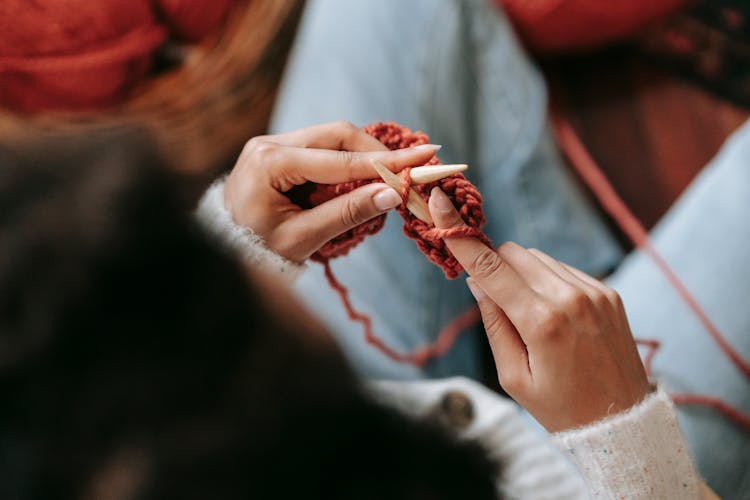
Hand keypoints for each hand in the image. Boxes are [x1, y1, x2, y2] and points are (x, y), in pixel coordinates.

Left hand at [224, 121, 438, 261]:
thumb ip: (347, 213)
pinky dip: (346, 161)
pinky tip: (362, 177)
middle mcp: (269, 143)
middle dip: (376, 152)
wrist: (225, 251)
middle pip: (338, 134)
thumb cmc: (258, 250)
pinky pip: (321, 147)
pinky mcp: (279, 150)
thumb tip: (391, 195)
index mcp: (270, 163)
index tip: (422, 158)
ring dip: (362, 156)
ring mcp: (272, 143)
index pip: (340, 160)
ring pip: (332, 137)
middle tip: (410, 168)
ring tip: (388, 178)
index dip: (385, 163)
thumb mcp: (303, 237)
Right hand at [428, 187, 649, 431]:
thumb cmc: (559, 407)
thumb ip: (494, 323)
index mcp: (542, 323)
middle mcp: (570, 299)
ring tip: (527, 313)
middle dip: (495, 264)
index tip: (440, 204)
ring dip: (521, 273)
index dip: (461, 237)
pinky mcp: (608, 292)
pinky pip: (563, 270)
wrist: (621, 421)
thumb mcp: (513, 377)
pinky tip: (551, 313)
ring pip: (539, 258)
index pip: (491, 267)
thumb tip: (478, 282)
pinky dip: (547, 281)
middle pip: (515, 253)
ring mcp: (594, 292)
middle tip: (492, 293)